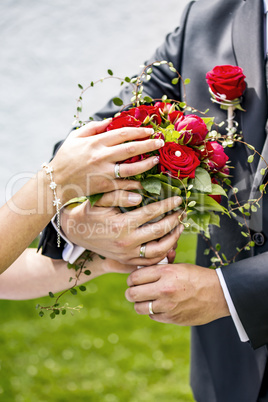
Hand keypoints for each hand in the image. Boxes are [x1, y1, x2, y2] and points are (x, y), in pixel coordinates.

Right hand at [50, 120, 163, 202]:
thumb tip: (111, 120)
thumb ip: (93, 127)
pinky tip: (145, 180)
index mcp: (96, 142)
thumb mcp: (75, 137)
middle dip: (149, 144)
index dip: (139, 130)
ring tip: (156, 160)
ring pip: (131, 168)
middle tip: (160, 142)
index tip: (150, 130)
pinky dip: (136, 183)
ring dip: (146, 163)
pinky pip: (124, 184)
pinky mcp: (104, 187)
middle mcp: (102, 156)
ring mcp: (104, 172)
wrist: (56, 181)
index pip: (123, 133)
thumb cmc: (65, 157)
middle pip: (131, 148)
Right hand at [61, 190, 183, 265]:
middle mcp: (126, 242)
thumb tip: (140, 195)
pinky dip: (162, 254)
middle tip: (182, 212)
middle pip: (160, 232)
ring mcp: (127, 254)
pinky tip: (169, 243)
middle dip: (174, 220)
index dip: (167, 205)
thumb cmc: (89, 211)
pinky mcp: (126, 261)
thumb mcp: (100, 199)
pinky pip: (149, 261)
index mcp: (122, 224)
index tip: (178, 199)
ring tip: (180, 227)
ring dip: (173, 239)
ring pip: (158, 251)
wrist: (76, 232)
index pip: (152, 213)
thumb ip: (119, 194)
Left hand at [125, 263, 229, 324]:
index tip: (133, 280)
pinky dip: (153, 311)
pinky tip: (159, 306)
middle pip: (133, 293)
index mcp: (166, 272)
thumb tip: (141, 270)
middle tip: (134, 291)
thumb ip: (159, 268)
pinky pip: (152, 316)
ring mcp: (168, 305)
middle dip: (131, 292)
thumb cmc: (197, 276)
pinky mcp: (173, 318)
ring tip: (145, 299)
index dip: (131, 279)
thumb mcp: (179, 266)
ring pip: (139, 307)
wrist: (219, 293)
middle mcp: (165, 289)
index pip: (135, 277)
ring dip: (140, 303)